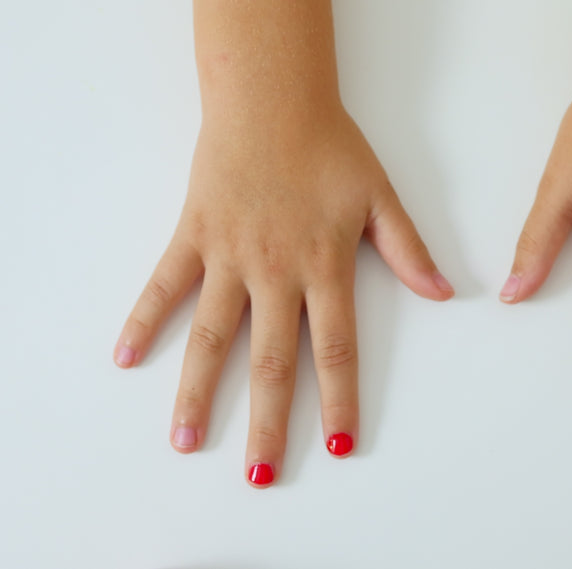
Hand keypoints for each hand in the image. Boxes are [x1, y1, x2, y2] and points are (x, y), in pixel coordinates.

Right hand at [113, 105, 452, 486]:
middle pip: (271, 360)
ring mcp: (228, 255)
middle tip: (259, 475)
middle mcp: (274, 270)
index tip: (338, 444)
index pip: (335, 346)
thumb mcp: (379, 196)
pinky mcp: (193, 236)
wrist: (271, 96)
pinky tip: (126, 357)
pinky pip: (163, 284)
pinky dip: (143, 319)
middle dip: (267, 422)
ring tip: (186, 442)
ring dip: (198, 392)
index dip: (338, 398)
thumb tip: (445, 292)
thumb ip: (408, 249)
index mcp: (324, 264)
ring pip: (211, 336)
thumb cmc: (329, 144)